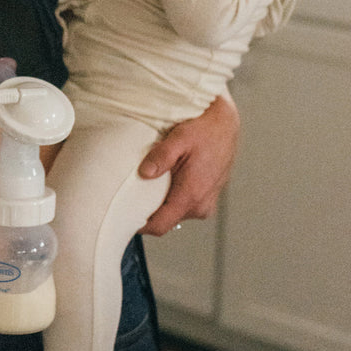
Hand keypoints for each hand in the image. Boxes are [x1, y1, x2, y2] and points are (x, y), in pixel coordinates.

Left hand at [138, 93, 238, 234]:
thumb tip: (144, 173)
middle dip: (149, 211)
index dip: (140, 226)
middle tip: (134, 194)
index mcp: (192, 195)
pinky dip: (174, 197)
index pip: (159, 225)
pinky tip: (169, 180)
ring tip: (154, 183)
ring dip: (162, 202)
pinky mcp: (208, 198)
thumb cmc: (205, 130)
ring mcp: (206, 203)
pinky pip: (185, 206)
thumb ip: (161, 157)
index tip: (124, 220)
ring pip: (175, 213)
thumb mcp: (179, 138)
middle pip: (166, 220)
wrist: (226, 124)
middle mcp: (201, 205)